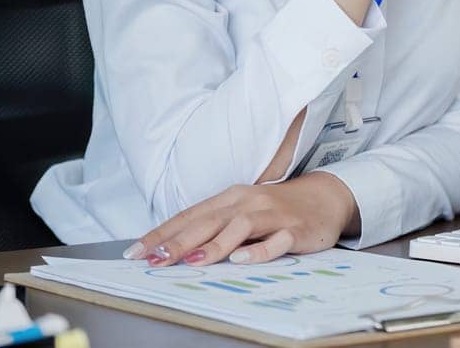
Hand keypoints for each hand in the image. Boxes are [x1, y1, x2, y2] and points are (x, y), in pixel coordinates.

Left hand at [123, 173, 357, 266]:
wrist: (324, 198)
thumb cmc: (276, 210)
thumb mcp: (242, 213)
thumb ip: (214, 227)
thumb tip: (174, 249)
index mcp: (230, 198)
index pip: (189, 216)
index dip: (162, 234)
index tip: (136, 252)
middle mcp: (248, 202)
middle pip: (209, 221)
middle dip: (179, 241)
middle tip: (155, 259)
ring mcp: (273, 215)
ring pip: (240, 227)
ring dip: (215, 244)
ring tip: (193, 261)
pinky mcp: (295, 230)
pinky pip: (277, 241)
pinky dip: (259, 251)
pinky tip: (242, 260)